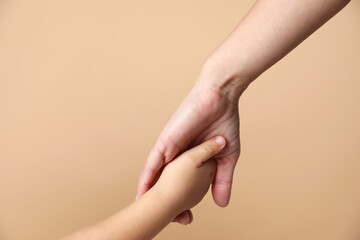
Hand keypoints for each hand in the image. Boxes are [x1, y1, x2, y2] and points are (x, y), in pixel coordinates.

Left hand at [137, 79, 240, 223]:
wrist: (221, 98)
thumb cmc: (223, 123)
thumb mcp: (226, 158)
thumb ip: (222, 180)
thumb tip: (221, 204)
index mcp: (190, 159)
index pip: (183, 184)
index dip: (184, 202)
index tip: (186, 218)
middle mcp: (176, 156)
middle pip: (167, 183)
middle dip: (167, 202)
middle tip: (171, 221)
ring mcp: (169, 148)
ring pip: (156, 176)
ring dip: (151, 194)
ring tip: (144, 213)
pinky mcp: (165, 141)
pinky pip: (152, 162)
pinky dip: (146, 178)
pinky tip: (141, 194)